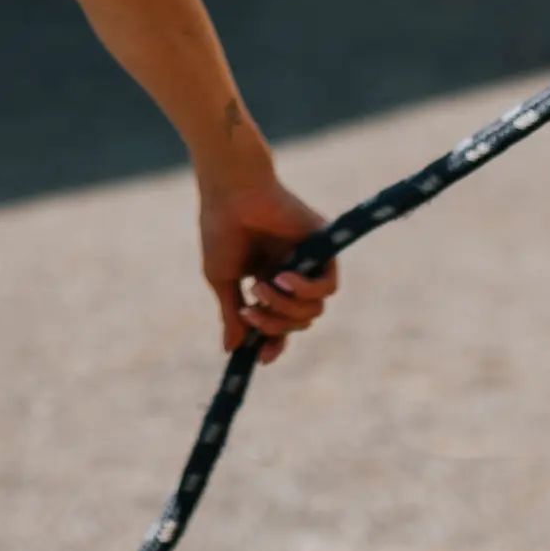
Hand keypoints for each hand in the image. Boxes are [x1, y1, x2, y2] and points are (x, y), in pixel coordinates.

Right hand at [198, 167, 336, 363]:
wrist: (231, 192)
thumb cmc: (221, 230)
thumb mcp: (223, 280)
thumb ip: (233, 315)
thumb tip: (231, 350)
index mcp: (266, 279)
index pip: (280, 322)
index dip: (274, 342)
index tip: (261, 358)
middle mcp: (290, 272)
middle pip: (298, 321)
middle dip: (274, 326)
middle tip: (250, 312)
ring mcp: (307, 261)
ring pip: (314, 310)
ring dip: (286, 309)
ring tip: (261, 288)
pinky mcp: (323, 246)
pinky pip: (328, 286)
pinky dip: (306, 290)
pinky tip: (283, 278)